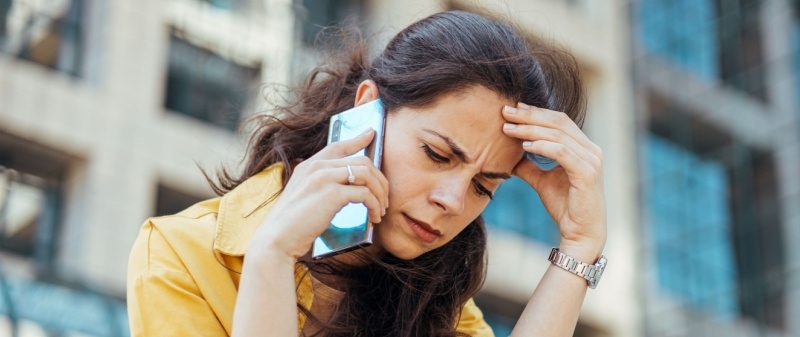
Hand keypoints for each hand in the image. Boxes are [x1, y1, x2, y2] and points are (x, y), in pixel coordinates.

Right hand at [246, 129, 389, 259]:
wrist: (277, 240)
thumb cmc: (292, 226)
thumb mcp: (304, 198)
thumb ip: (321, 187)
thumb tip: (348, 190)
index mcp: (308, 166)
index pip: (337, 146)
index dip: (357, 139)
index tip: (371, 134)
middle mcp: (316, 167)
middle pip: (361, 161)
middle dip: (379, 179)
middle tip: (384, 198)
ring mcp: (324, 178)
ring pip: (367, 174)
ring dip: (380, 193)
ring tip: (381, 210)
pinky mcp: (332, 194)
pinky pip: (366, 193)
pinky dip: (375, 206)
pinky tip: (374, 217)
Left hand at [502, 103, 605, 258]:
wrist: (580, 234)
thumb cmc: (565, 207)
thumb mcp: (542, 181)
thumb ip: (529, 165)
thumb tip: (510, 155)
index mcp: (583, 147)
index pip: (558, 121)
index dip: (535, 112)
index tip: (512, 108)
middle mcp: (591, 149)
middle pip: (558, 122)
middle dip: (529, 115)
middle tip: (505, 110)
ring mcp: (591, 160)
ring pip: (558, 134)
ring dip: (531, 129)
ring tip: (509, 128)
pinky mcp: (587, 173)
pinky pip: (562, 152)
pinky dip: (543, 146)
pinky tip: (525, 145)